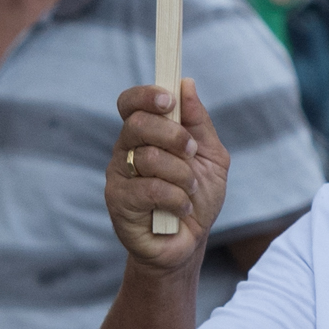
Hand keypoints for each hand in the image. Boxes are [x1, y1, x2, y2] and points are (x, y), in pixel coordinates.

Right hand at [106, 78, 229, 273]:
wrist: (190, 244)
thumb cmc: (197, 199)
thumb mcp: (211, 157)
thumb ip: (199, 123)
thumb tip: (186, 84)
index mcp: (144, 135)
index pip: (130, 103)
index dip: (146, 95)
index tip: (169, 100)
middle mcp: (126, 151)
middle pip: (137, 124)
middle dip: (173, 135)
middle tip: (190, 152)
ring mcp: (118, 177)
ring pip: (148, 158)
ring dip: (182, 174)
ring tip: (191, 190)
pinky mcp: (118, 203)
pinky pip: (151, 189)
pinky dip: (177, 198)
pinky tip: (182, 208)